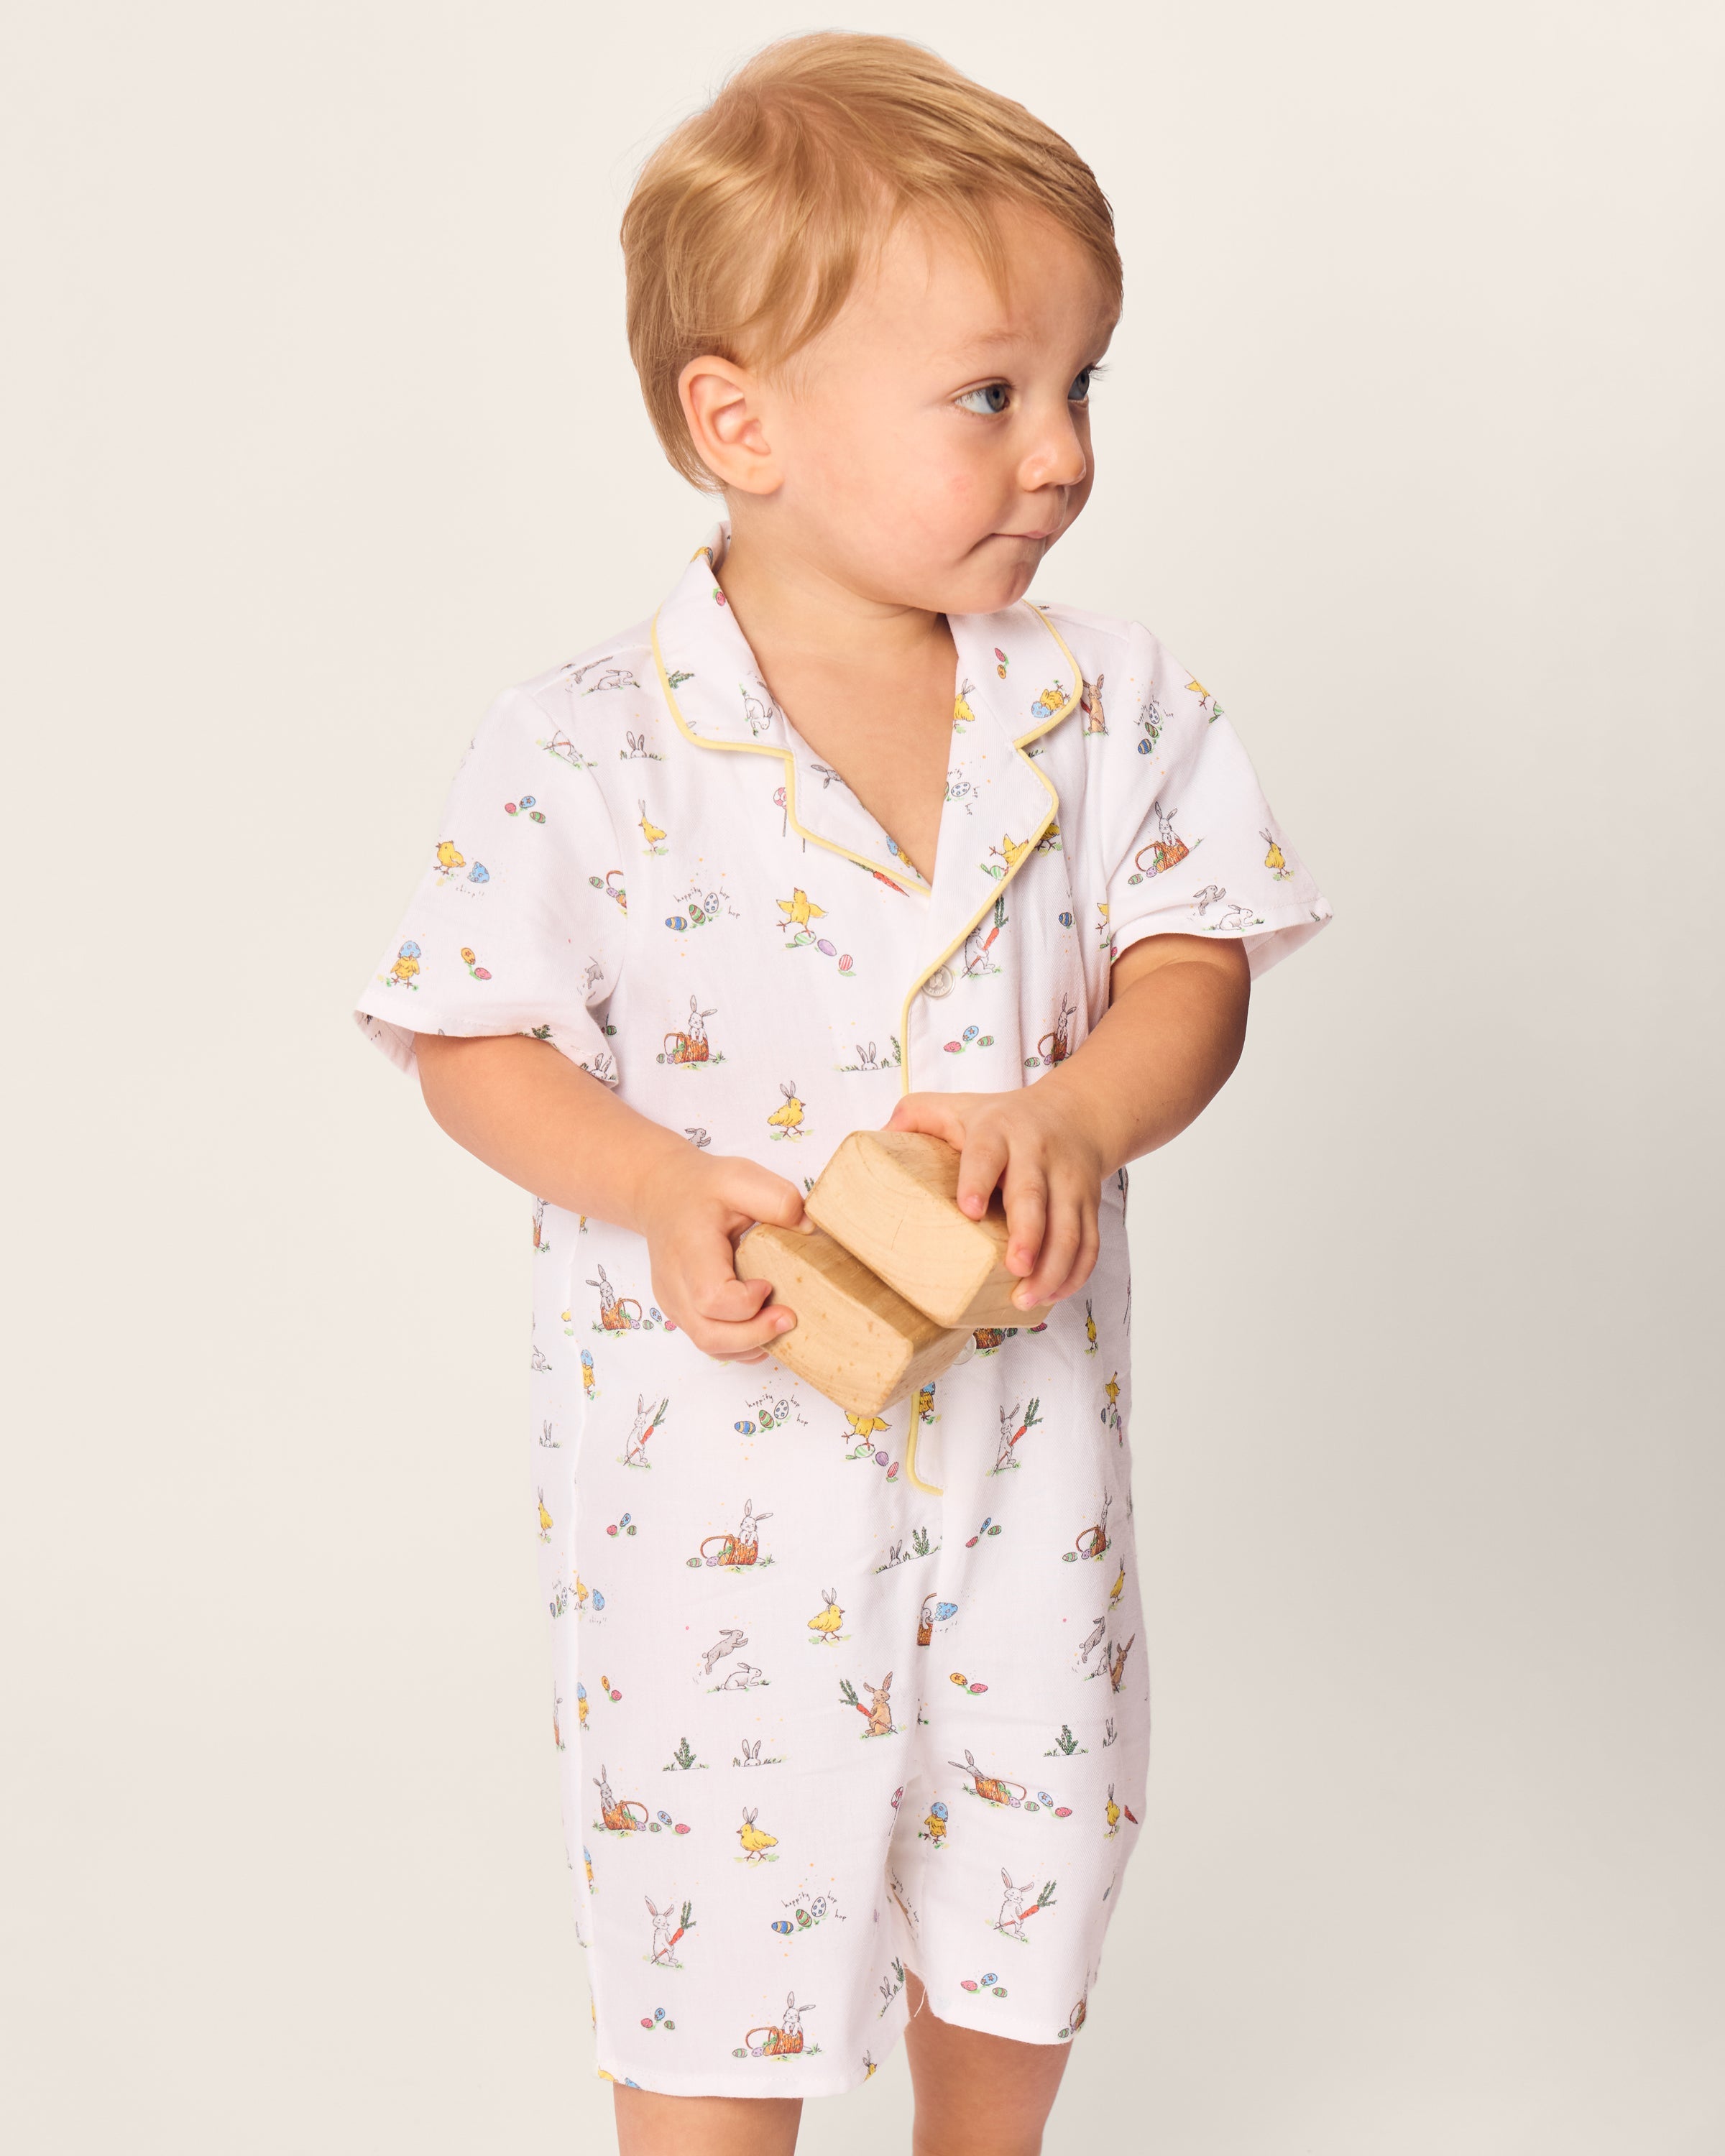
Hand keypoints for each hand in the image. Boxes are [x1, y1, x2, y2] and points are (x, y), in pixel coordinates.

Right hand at [637, 1149, 812, 1363]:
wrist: (661, 1194)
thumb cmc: (701, 1188)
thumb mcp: (740, 1177)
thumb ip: (777, 1199)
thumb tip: (809, 1229)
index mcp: (689, 1249)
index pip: (712, 1296)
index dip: (746, 1303)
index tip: (769, 1284)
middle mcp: (675, 1282)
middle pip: (709, 1334)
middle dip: (755, 1335)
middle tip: (789, 1319)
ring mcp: (674, 1302)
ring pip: (709, 1345)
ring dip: (749, 1344)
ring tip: (778, 1324)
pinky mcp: (681, 1311)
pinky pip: (709, 1341)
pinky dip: (739, 1344)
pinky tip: (762, 1330)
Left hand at [882, 1087, 1106, 1308]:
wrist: (1075, 1112)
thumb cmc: (1003, 1119)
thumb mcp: (957, 1107)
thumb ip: (916, 1115)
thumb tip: (877, 1135)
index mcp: (999, 1131)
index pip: (988, 1154)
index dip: (978, 1180)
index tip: (969, 1211)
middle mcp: (1037, 1155)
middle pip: (1035, 1196)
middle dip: (1028, 1235)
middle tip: (1014, 1268)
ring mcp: (1068, 1181)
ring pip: (1069, 1227)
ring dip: (1053, 1266)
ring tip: (1027, 1298)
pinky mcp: (1088, 1204)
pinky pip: (1089, 1242)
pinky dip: (1075, 1272)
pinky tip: (1053, 1295)